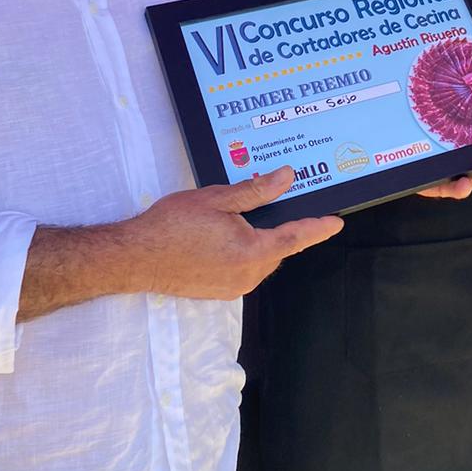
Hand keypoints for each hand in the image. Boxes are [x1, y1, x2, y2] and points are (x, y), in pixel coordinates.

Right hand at [125, 168, 343, 298]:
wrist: (135, 258)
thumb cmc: (172, 226)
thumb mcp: (217, 199)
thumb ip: (256, 191)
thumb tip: (286, 178)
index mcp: (251, 252)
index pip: (295, 238)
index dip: (317, 228)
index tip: (335, 223)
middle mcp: (246, 275)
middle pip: (276, 249)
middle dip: (279, 228)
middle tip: (273, 203)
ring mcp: (232, 288)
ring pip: (259, 260)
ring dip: (258, 241)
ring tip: (240, 218)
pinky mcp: (218, 292)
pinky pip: (243, 270)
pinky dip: (243, 253)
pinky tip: (225, 237)